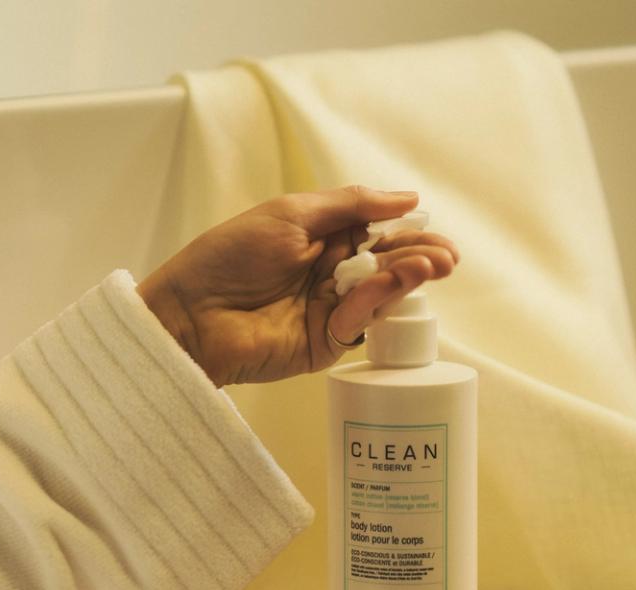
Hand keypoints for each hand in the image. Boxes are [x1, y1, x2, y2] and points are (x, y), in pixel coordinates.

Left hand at [137, 185, 459, 386]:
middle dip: (419, 257)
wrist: (189, 311)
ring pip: (380, 294)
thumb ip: (351, 205)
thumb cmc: (228, 256)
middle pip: (386, 265)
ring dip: (408, 277)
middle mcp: (328, 276)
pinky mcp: (323, 345)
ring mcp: (327, 311)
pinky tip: (395, 279)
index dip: (404, 230)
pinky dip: (378, 298)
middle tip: (447, 255)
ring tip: (434, 264)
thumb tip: (406, 198)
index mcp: (320, 241)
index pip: (375, 233)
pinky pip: (359, 320)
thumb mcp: (292, 214)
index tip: (429, 223)